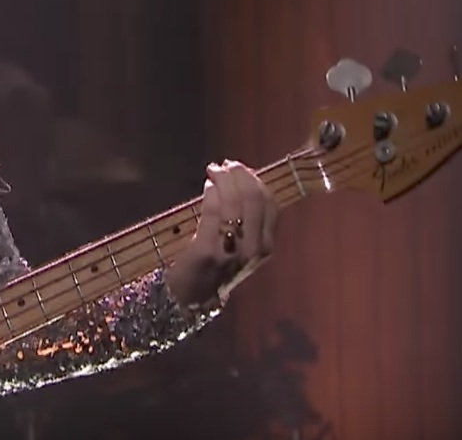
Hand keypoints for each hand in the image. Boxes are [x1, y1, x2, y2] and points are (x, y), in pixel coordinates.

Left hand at [165, 159, 278, 310]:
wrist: (191, 297)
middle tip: (225, 165)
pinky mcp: (209, 252)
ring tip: (214, 171)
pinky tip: (207, 186)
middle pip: (254, 199)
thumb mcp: (240, 245)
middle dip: (240, 176)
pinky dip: (212, 194)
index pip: (270, 204)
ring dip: (224, 181)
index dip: (256, 181)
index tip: (241, 169)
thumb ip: (245, 218)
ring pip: (235, 203)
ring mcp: (233, 252)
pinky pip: (214, 213)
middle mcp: (255, 249)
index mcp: (266, 246)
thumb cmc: (214, 266)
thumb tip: (240, 182)